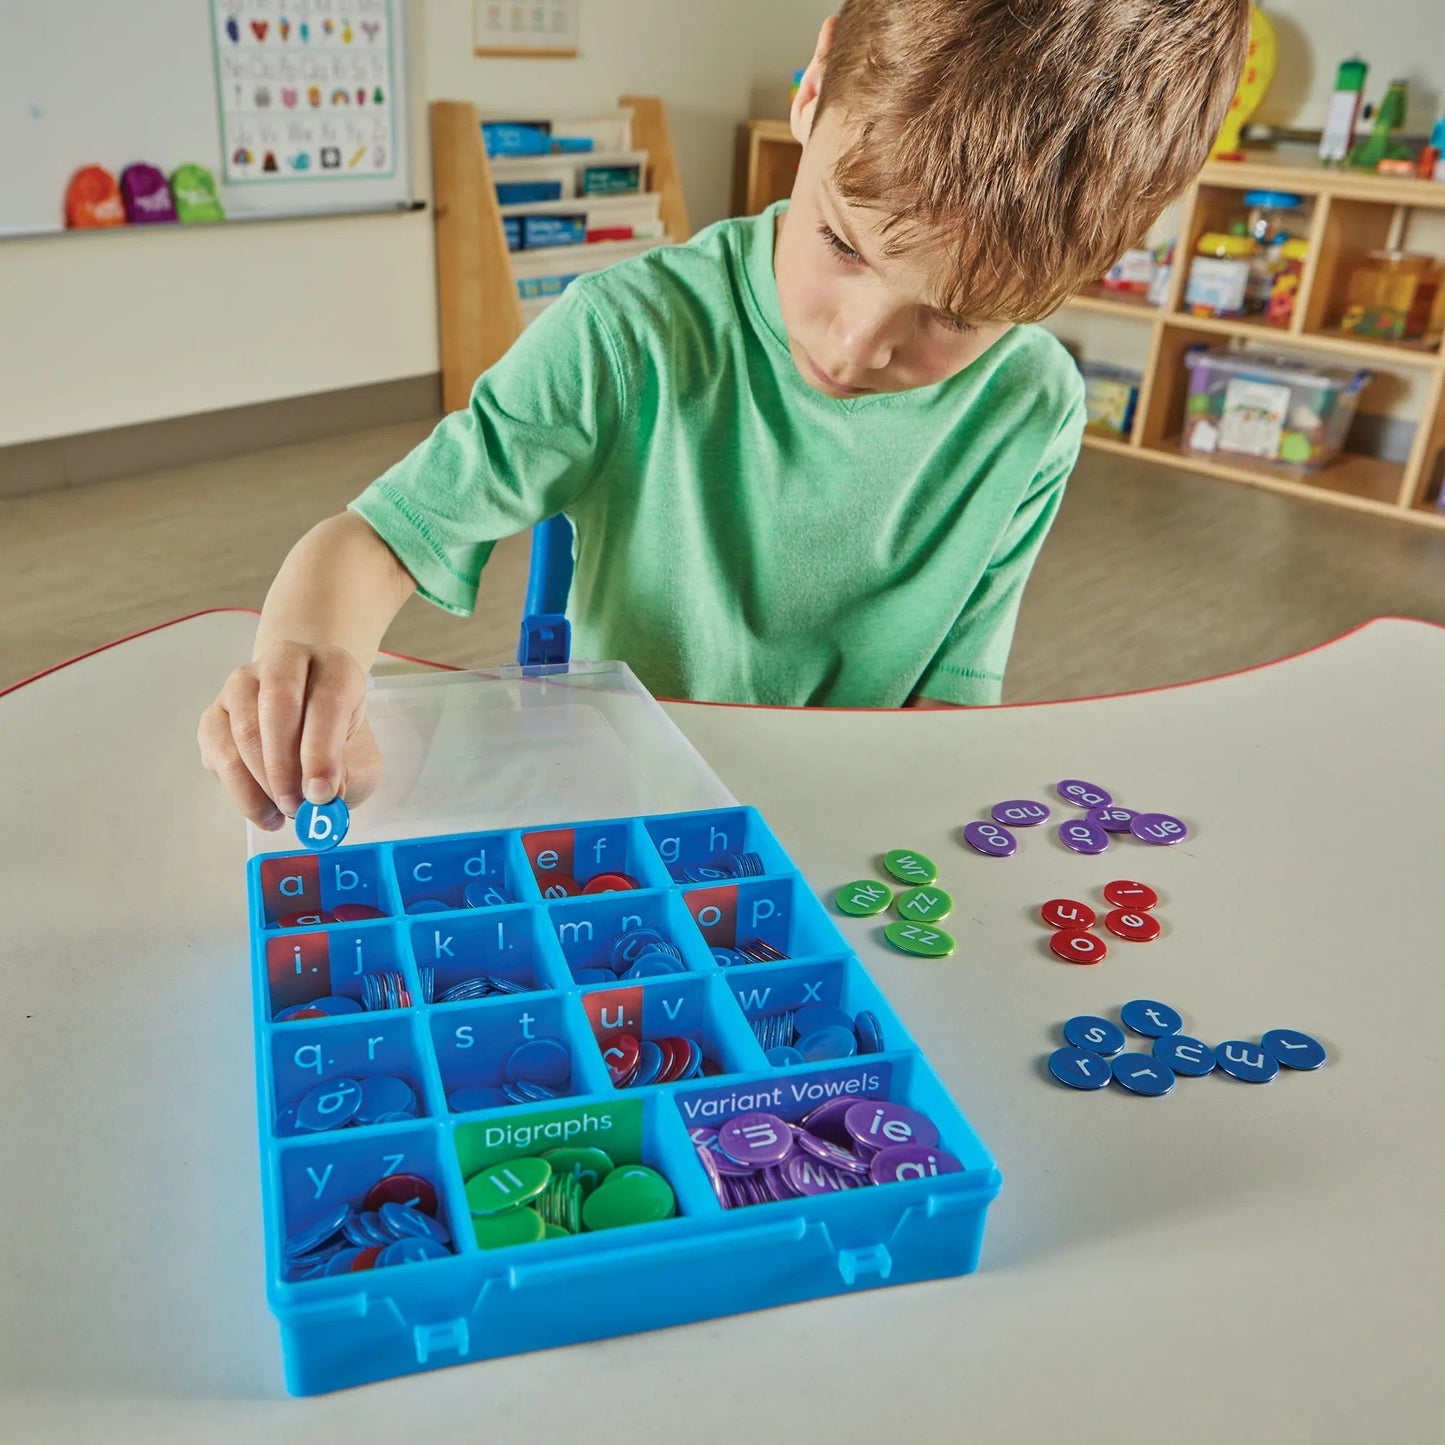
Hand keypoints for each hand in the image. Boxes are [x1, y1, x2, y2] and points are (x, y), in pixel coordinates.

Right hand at [198, 642, 381, 828]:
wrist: (309, 721)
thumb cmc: (339, 740)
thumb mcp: (361, 758)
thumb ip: (350, 775)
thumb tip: (322, 797)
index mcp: (333, 667)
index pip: (327, 700)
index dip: (322, 751)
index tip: (322, 794)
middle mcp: (284, 663)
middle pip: (278, 704)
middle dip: (286, 765)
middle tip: (297, 807)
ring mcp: (243, 684)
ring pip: (244, 729)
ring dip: (262, 780)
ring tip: (284, 812)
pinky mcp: (215, 712)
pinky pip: (218, 748)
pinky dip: (240, 788)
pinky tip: (264, 811)